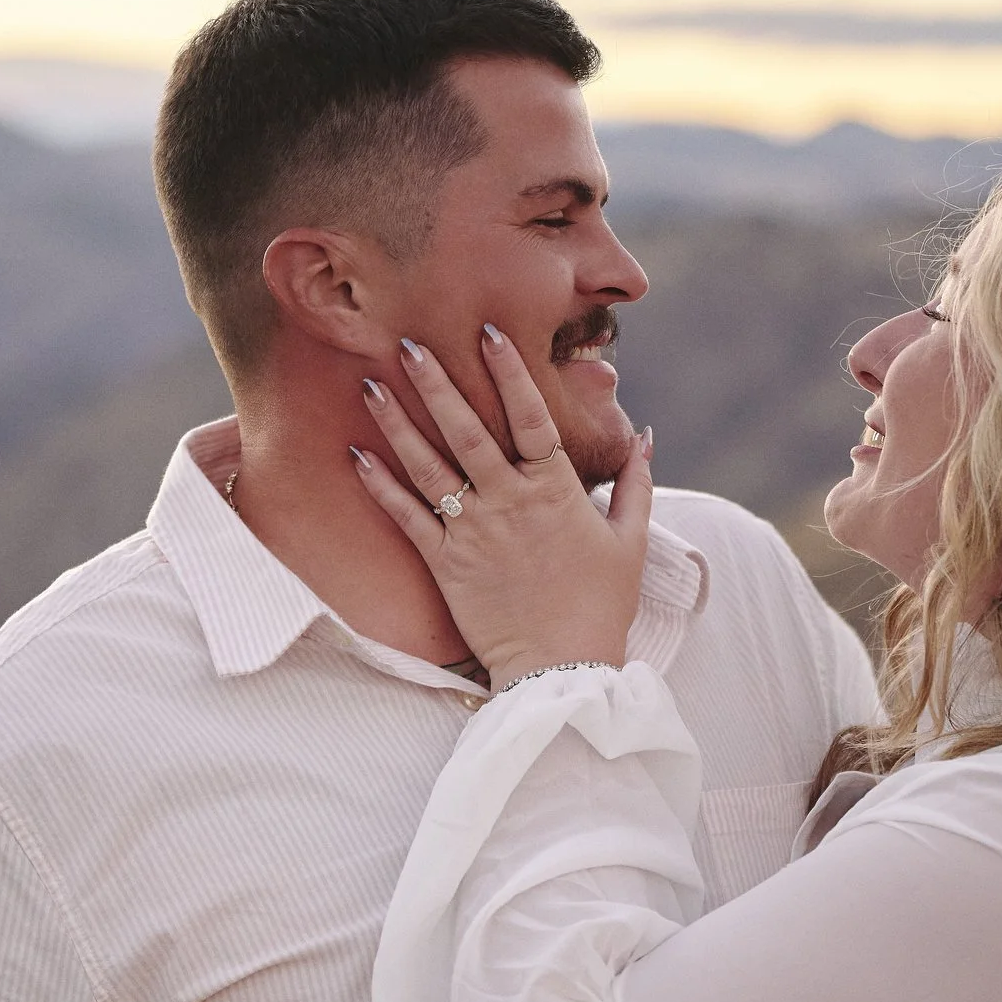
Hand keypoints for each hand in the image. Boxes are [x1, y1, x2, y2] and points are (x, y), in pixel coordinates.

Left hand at [352, 326, 652, 689]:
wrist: (562, 669)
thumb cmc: (601, 606)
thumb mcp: (631, 540)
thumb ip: (636, 483)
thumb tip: (645, 435)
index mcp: (556, 490)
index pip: (531, 416)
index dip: (509, 372)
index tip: (488, 332)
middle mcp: (510, 503)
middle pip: (468, 430)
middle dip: (436, 383)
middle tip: (408, 341)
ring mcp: (474, 532)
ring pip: (429, 467)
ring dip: (397, 424)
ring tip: (369, 385)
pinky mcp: (446, 564)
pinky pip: (407, 517)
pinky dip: (380, 486)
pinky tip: (356, 454)